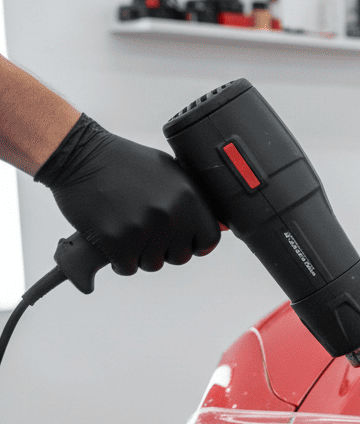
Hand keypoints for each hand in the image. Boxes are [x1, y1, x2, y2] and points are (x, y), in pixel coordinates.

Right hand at [34, 114, 220, 274]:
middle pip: (180, 256)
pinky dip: (119, 259)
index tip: (181, 239)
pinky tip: (112, 238)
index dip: (194, 242)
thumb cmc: (123, 162)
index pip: (209, 239)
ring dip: (140, 254)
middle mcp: (170, 215)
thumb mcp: (169, 171)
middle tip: (146, 229)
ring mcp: (143, 229)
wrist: (78, 156)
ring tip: (127, 228)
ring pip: (153, 264)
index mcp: (188, 197)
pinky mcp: (117, 242)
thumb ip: (192, 199)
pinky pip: (127, 268)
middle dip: (164, 248)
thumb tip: (217, 223)